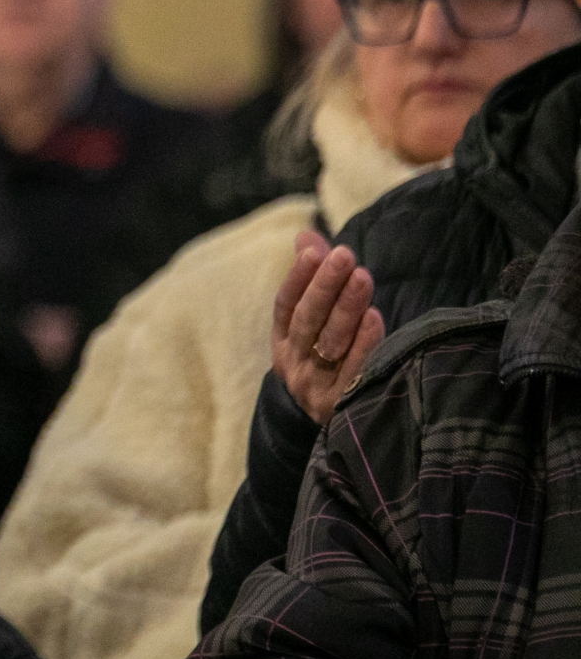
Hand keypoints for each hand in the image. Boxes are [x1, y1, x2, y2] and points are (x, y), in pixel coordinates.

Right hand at [271, 230, 384, 423]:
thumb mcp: (311, 324)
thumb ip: (311, 279)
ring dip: (346, 308)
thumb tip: (307, 235)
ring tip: (363, 278)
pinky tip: (374, 318)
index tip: (315, 251)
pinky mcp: (340, 403)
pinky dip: (363, 343)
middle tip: (345, 256)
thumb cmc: (324, 360)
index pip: (285, 305)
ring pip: (329, 342)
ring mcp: (315, 385)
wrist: (326, 423)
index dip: (297, 277)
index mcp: (283, 340)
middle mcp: (294, 362)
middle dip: (325, 286)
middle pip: (307, 320)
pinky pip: (353, 370)